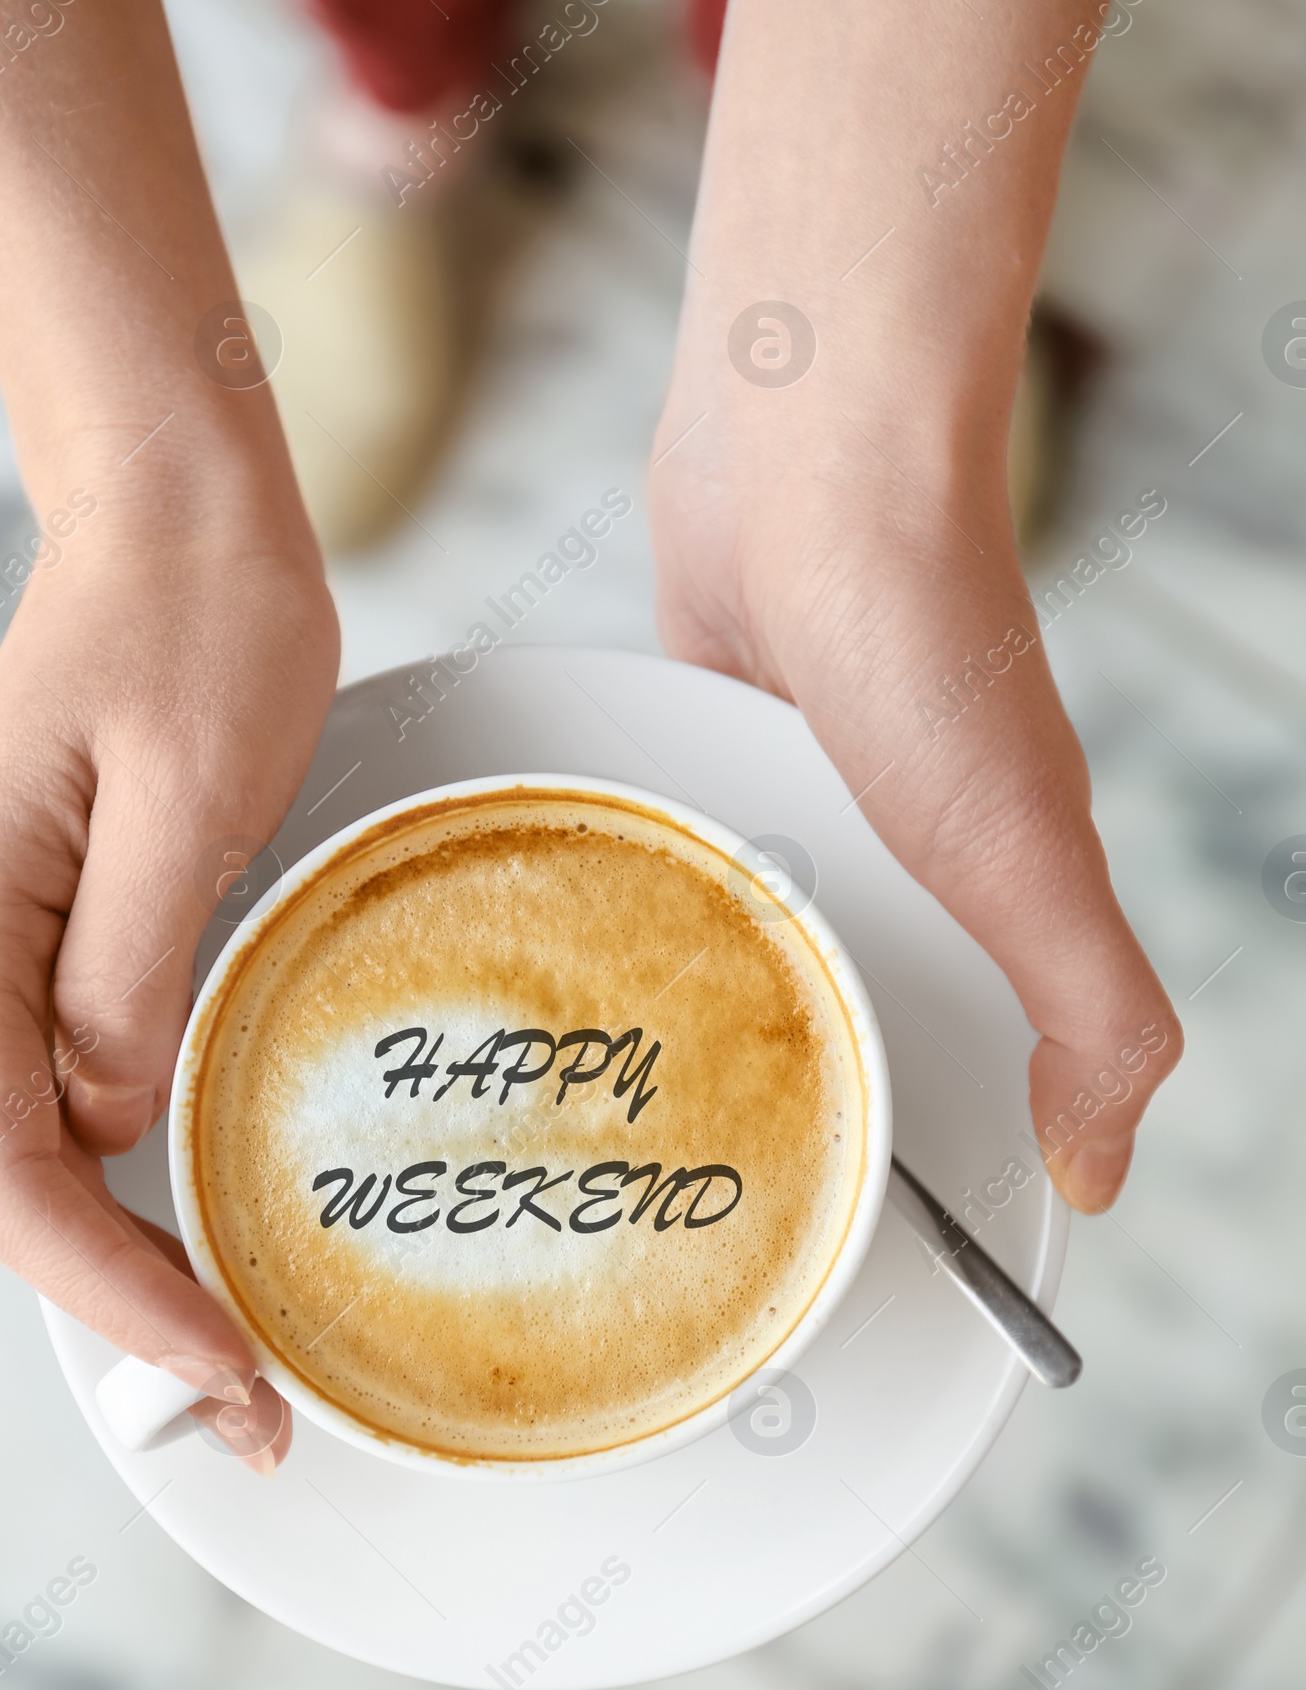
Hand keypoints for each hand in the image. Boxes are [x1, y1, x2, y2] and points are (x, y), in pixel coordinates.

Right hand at [0, 450, 338, 1471]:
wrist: (172, 524)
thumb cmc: (197, 624)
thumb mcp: (190, 795)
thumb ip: (133, 975)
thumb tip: (112, 1127)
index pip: (4, 1167)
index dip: (110, 1292)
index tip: (225, 1372)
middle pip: (2, 1193)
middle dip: (121, 1312)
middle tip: (258, 1409)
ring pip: (24, 1168)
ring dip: (120, 1274)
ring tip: (241, 1364)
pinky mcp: (28, 956)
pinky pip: (55, 1111)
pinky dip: (123, 1203)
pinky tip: (201, 1248)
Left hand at [650, 371, 1179, 1212]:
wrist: (813, 451)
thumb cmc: (925, 636)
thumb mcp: (1027, 859)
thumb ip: (1092, 1013)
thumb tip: (1101, 1170)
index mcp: (988, 878)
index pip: (970, 1046)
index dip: (928, 1145)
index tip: (857, 1238)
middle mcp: (896, 837)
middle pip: (852, 995)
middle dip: (794, 1089)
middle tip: (705, 1193)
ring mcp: (799, 779)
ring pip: (756, 925)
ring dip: (706, 997)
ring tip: (624, 1104)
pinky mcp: (712, 720)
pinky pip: (679, 837)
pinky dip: (648, 890)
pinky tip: (586, 951)